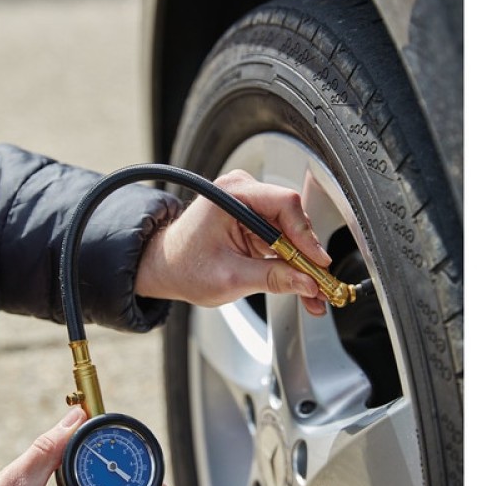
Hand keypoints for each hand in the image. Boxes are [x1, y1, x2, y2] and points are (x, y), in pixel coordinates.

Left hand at [136, 169, 331, 315]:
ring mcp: (249, 204)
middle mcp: (242, 192)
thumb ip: (272, 279)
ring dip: (303, 263)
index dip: (305, 235)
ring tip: (314, 293)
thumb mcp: (230, 278)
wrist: (166, 267)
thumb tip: (307, 283)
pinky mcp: (254, 220)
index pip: (284, 204)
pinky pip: (282, 238)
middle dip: (307, 255)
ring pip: (291, 231)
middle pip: (292, 218)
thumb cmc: (185, 267)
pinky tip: (302, 284)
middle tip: (321, 284)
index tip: (318, 263)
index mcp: (230, 195)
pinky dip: (292, 262)